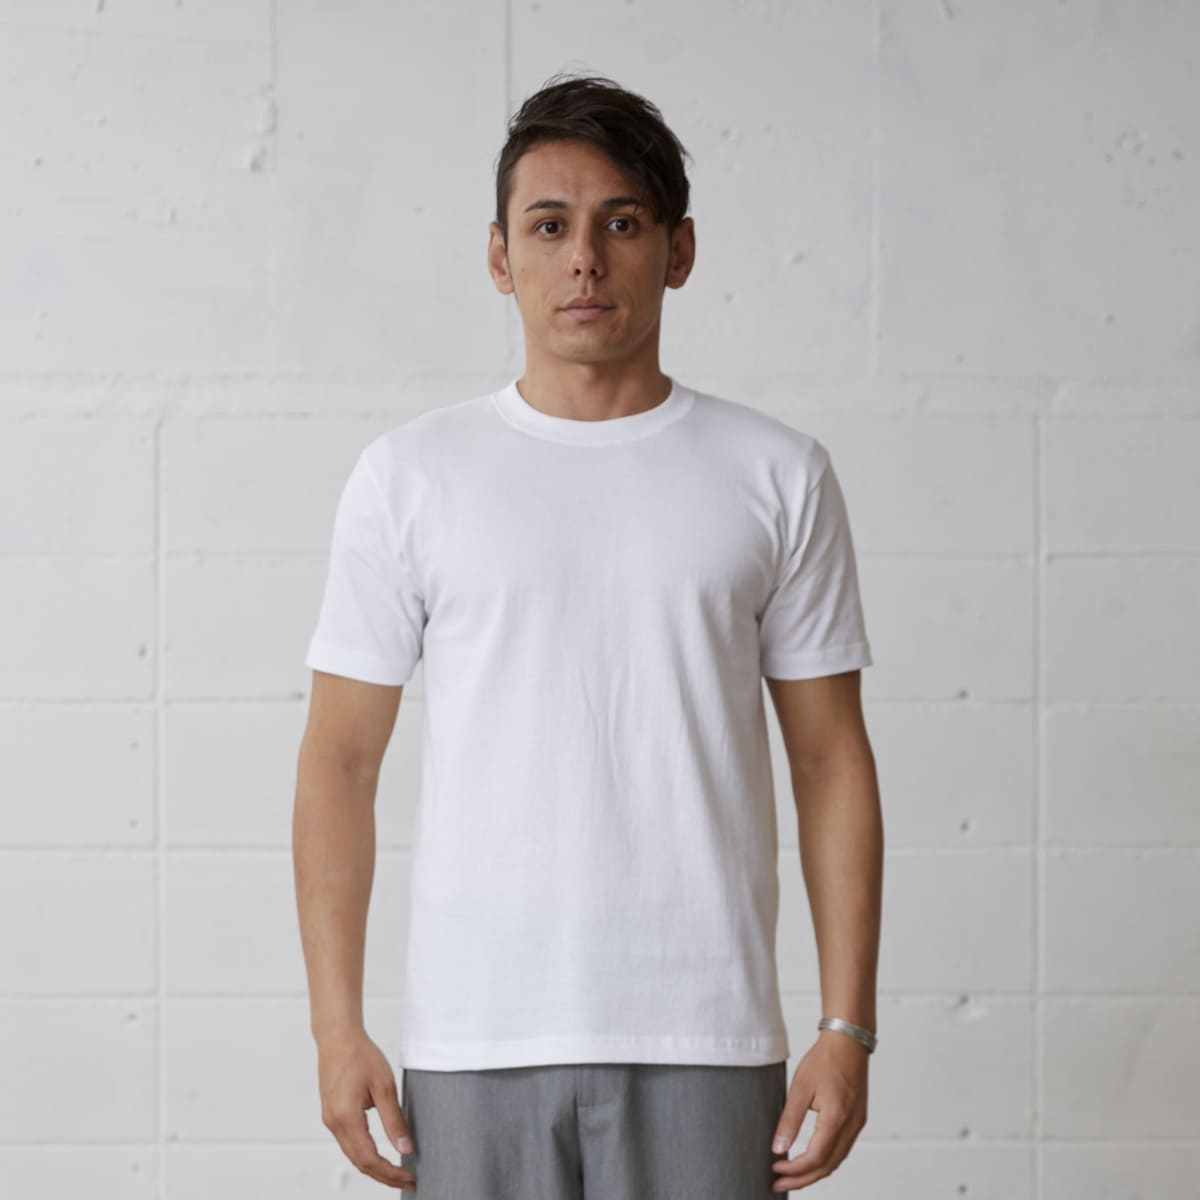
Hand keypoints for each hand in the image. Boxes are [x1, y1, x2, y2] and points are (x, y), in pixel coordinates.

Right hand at [316, 1028, 417, 1191]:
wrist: (337, 1037)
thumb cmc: (360, 1055)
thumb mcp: (384, 1086)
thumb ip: (394, 1120)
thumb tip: (405, 1149)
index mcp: (346, 1118)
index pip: (369, 1159)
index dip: (390, 1174)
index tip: (409, 1178)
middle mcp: (334, 1124)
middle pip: (359, 1163)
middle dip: (384, 1176)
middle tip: (408, 1181)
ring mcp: (330, 1120)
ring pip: (353, 1155)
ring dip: (374, 1167)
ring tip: (397, 1172)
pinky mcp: (332, 1114)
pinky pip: (348, 1143)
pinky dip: (364, 1154)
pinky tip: (379, 1155)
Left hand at [769, 1030, 869, 1190]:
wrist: (848, 1042)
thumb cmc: (825, 1060)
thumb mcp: (801, 1087)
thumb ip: (789, 1120)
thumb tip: (778, 1148)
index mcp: (836, 1119)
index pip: (815, 1158)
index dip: (795, 1170)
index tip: (775, 1170)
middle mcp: (851, 1127)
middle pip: (828, 1167)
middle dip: (803, 1179)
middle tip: (779, 1184)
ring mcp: (857, 1125)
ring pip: (836, 1160)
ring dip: (814, 1172)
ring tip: (791, 1176)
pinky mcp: (857, 1120)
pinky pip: (841, 1149)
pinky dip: (825, 1160)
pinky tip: (810, 1159)